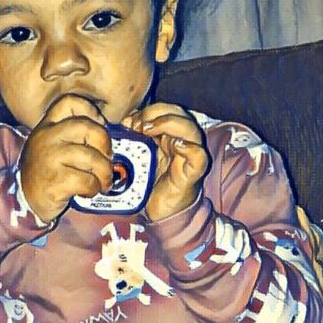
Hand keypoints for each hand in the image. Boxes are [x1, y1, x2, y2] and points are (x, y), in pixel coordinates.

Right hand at [19, 94, 112, 222]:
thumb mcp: (51, 146)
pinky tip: (88, 191)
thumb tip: (107, 138)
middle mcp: (47, 138)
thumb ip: (72, 136)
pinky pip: (87, 180)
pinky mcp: (55, 180)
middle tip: (107, 158)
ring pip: (91, 157)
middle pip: (87, 127)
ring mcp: (49, 158)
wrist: (24, 201)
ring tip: (102, 181)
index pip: (69, 102)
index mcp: (47, 126)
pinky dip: (93, 188)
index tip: (98, 128)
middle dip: (105, 144)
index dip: (91, 111)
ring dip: (104, 173)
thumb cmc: (45, 173)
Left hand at [122, 103, 209, 220]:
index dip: (148, 111)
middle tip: (137, 125)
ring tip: (149, 130)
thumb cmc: (148, 184)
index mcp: (167, 136)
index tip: (128, 121)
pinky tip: (178, 145)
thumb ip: (131, 140)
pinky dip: (191, 148)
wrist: (160, 212)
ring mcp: (189, 156)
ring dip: (169, 123)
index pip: (164, 110)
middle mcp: (181, 141)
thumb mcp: (134, 158)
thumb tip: (123, 122)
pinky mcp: (194, 172)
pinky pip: (199, 156)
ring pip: (191, 129)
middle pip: (179, 113)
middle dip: (156, 113)